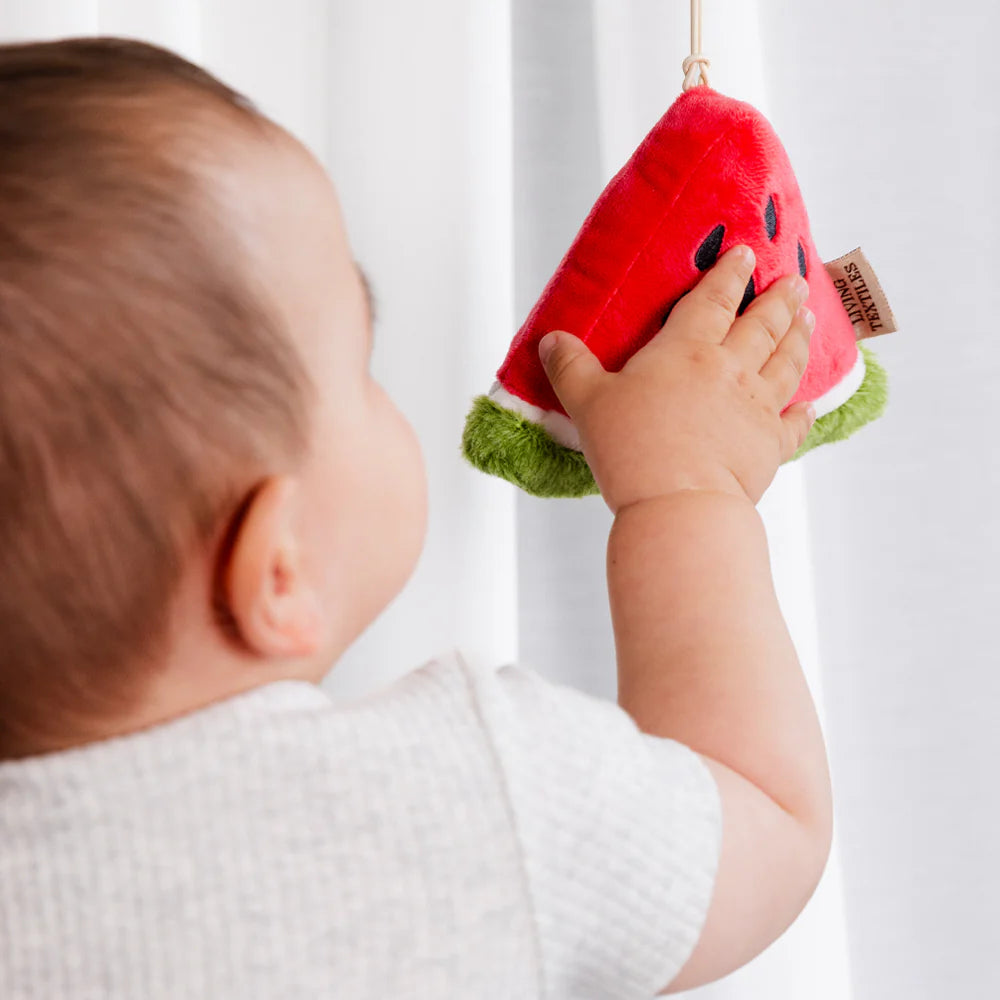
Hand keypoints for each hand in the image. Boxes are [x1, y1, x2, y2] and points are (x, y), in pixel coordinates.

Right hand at [537, 244, 816, 511]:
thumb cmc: (632, 448)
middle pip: (763, 326)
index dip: (729, 274)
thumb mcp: (588, 403)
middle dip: (779, 300)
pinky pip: (793, 425)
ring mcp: (757, 407)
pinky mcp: (770, 447)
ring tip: (808, 319)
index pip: (713, 300)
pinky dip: (803, 413)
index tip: (745, 254)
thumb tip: (551, 340)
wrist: (680, 503)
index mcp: (686, 350)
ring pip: (786, 364)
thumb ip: (570, 368)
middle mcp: (730, 370)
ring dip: (798, 339)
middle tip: (793, 281)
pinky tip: (809, 406)